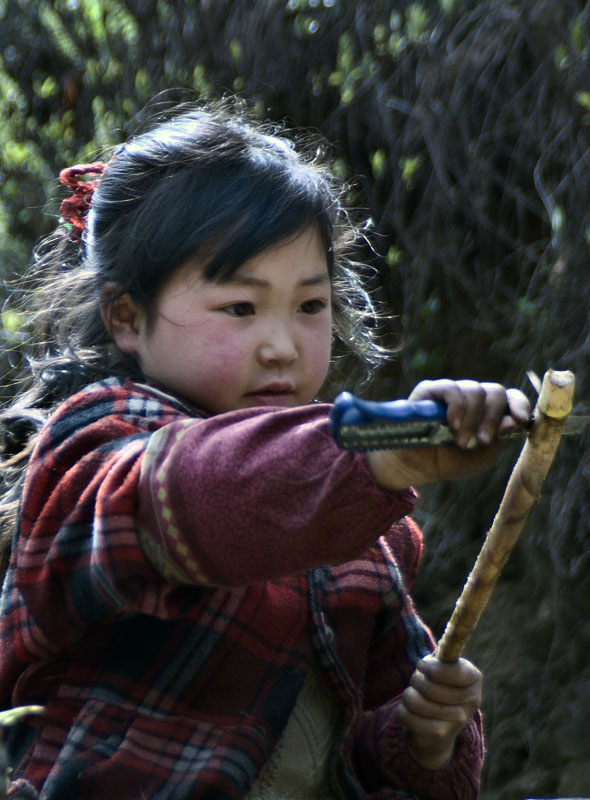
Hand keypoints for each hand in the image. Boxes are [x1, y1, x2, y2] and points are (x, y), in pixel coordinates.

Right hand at [367, 379, 529, 489]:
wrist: (416, 466)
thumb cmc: (449, 460)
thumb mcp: (482, 456)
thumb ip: (499, 438)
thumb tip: (512, 420)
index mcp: (488, 411)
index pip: (510, 397)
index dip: (518, 404)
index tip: (519, 421)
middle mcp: (472, 398)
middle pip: (495, 391)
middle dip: (492, 417)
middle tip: (483, 440)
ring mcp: (452, 392)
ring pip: (475, 390)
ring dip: (472, 418)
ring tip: (460, 441)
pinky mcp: (430, 390)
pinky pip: (451, 388)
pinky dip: (456, 406)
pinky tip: (452, 424)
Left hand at [395, 654, 481, 769]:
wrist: (440, 729)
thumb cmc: (439, 686)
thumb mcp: (442, 667)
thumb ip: (438, 659)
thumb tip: (426, 664)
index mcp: (474, 679)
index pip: (455, 673)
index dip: (432, 668)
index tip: (421, 666)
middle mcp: (471, 702)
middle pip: (430, 688)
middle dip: (415, 680)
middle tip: (416, 681)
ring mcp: (457, 722)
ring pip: (415, 702)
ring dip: (408, 696)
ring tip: (412, 696)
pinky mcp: (440, 736)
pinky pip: (408, 717)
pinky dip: (402, 711)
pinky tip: (409, 712)